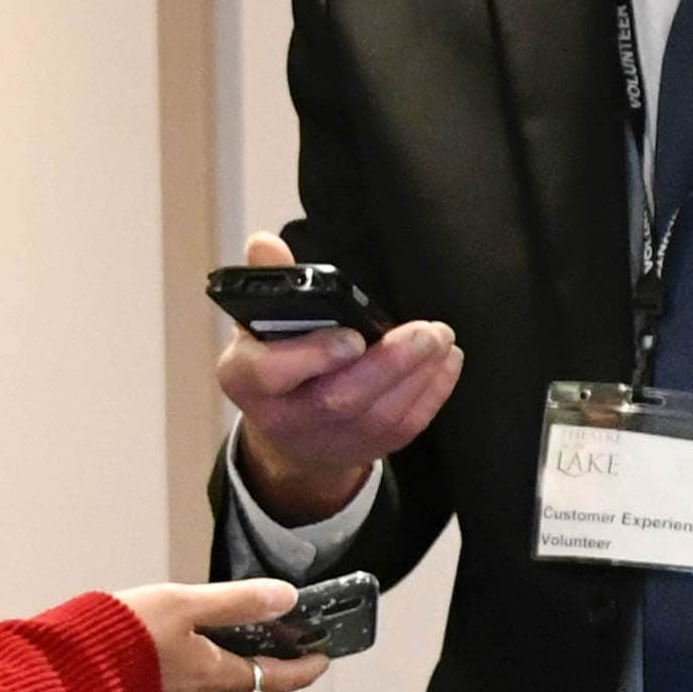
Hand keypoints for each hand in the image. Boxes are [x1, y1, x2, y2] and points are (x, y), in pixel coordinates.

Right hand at [121, 581, 331, 691]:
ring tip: (232, 686)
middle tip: (278, 676)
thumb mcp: (180, 603)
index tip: (322, 661)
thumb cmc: (116, 637)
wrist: (55, 680)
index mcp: (213, 679)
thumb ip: (237, 601)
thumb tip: (287, 598)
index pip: (277, 680)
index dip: (304, 670)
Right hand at [215, 246, 462, 517]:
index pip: (270, 373)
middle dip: (388, 363)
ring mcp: (325, 440)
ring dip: (418, 375)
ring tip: (441, 338)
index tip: (353, 337)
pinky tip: (446, 361)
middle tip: (427, 331)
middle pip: (338, 399)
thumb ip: (268, 281)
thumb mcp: (261, 321)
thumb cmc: (277, 358)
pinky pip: (403, 428)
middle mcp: (282, 417)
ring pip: (378, 415)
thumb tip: (265, 242)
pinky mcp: (365, 449)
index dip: (313, 356)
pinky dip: (432, 393)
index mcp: (245, 379)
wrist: (289, 430)